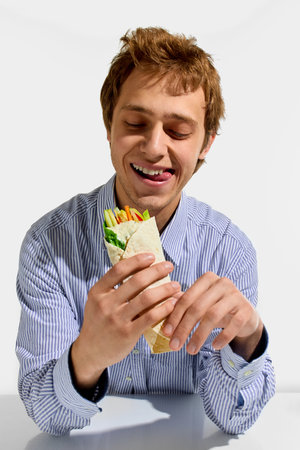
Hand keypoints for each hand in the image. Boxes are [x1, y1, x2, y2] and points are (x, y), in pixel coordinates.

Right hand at [71, 253, 179, 388]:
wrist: (90, 351)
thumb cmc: (99, 322)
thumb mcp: (98, 301)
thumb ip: (113, 287)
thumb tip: (139, 267)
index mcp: (97, 292)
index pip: (119, 270)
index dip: (137, 261)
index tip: (152, 256)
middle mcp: (105, 304)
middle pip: (136, 282)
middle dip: (156, 271)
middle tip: (169, 266)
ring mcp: (116, 319)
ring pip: (146, 298)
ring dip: (165, 289)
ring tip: (176, 285)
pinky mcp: (127, 334)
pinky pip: (150, 317)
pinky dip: (165, 308)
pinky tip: (173, 303)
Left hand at [162, 272, 262, 359]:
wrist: (245, 315)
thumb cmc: (216, 308)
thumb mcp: (200, 305)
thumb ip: (182, 305)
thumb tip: (160, 312)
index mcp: (207, 279)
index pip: (186, 298)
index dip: (174, 316)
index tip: (166, 333)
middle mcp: (222, 283)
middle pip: (197, 307)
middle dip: (184, 328)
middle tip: (174, 346)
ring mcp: (236, 295)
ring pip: (212, 316)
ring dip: (199, 335)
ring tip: (190, 350)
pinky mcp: (246, 309)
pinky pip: (232, 325)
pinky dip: (222, 337)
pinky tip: (214, 347)